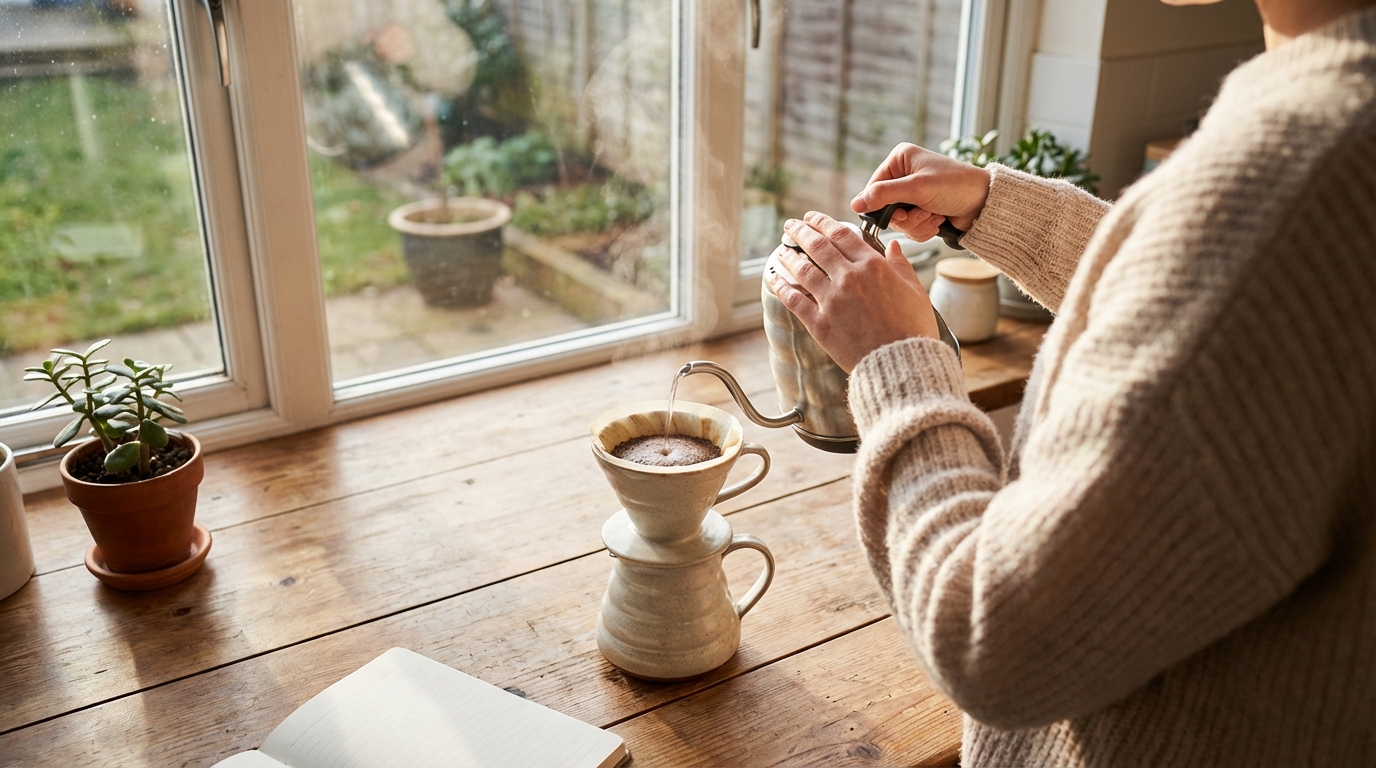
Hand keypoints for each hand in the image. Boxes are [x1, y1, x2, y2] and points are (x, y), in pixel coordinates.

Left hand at [767, 212, 939, 372]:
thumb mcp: (915, 291)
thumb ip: (901, 265)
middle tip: (790, 225)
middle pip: (817, 246)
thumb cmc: (912, 329)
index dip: (822, 222)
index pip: (841, 234)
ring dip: (789, 255)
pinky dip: (781, 286)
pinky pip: (794, 299)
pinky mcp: (819, 323)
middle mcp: (849, 278)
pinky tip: (774, 277)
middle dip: (800, 231)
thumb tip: (893, 246)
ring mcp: (832, 300)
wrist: (901, 363)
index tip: (812, 217)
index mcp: (873, 266)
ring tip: (781, 248)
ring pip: (802, 269)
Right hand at [850, 143, 991, 241]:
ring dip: (917, 224)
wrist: (985, 202)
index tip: (901, 212)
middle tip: (923, 212)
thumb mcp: (917, 188)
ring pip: (898, 221)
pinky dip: (924, 228)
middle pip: (885, 208)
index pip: (873, 188)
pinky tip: (938, 220)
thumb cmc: (956, 186)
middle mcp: (904, 174)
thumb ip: (884, 195)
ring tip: (934, 214)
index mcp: (900, 159)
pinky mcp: (922, 209)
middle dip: (906, 217)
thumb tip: (855, 204)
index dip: (883, 206)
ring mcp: (913, 194)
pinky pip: (910, 228)